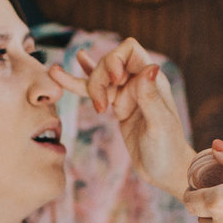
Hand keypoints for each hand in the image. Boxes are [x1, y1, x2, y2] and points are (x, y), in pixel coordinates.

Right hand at [71, 37, 193, 197]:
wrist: (166, 172)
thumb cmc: (168, 150)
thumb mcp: (159, 125)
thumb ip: (151, 97)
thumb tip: (151, 68)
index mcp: (152, 80)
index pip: (129, 50)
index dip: (115, 59)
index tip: (113, 81)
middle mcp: (139, 82)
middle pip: (109, 63)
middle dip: (97, 79)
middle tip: (100, 108)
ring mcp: (127, 94)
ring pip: (99, 77)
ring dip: (83, 79)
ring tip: (55, 73)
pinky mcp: (117, 106)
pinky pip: (97, 90)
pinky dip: (80, 80)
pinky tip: (69, 66)